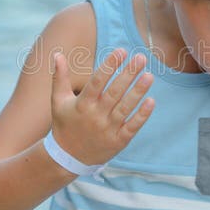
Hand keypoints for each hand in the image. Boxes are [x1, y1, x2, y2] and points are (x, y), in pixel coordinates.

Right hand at [50, 48, 154, 164]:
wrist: (67, 159)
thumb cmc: (64, 124)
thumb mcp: (58, 101)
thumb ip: (60, 78)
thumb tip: (58, 54)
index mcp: (82, 104)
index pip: (97, 81)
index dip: (109, 65)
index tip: (121, 51)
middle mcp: (95, 116)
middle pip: (114, 92)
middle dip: (128, 74)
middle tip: (141, 57)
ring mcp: (108, 129)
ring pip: (125, 108)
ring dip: (138, 92)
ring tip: (149, 75)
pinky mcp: (118, 141)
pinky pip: (132, 127)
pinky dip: (142, 115)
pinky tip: (151, 101)